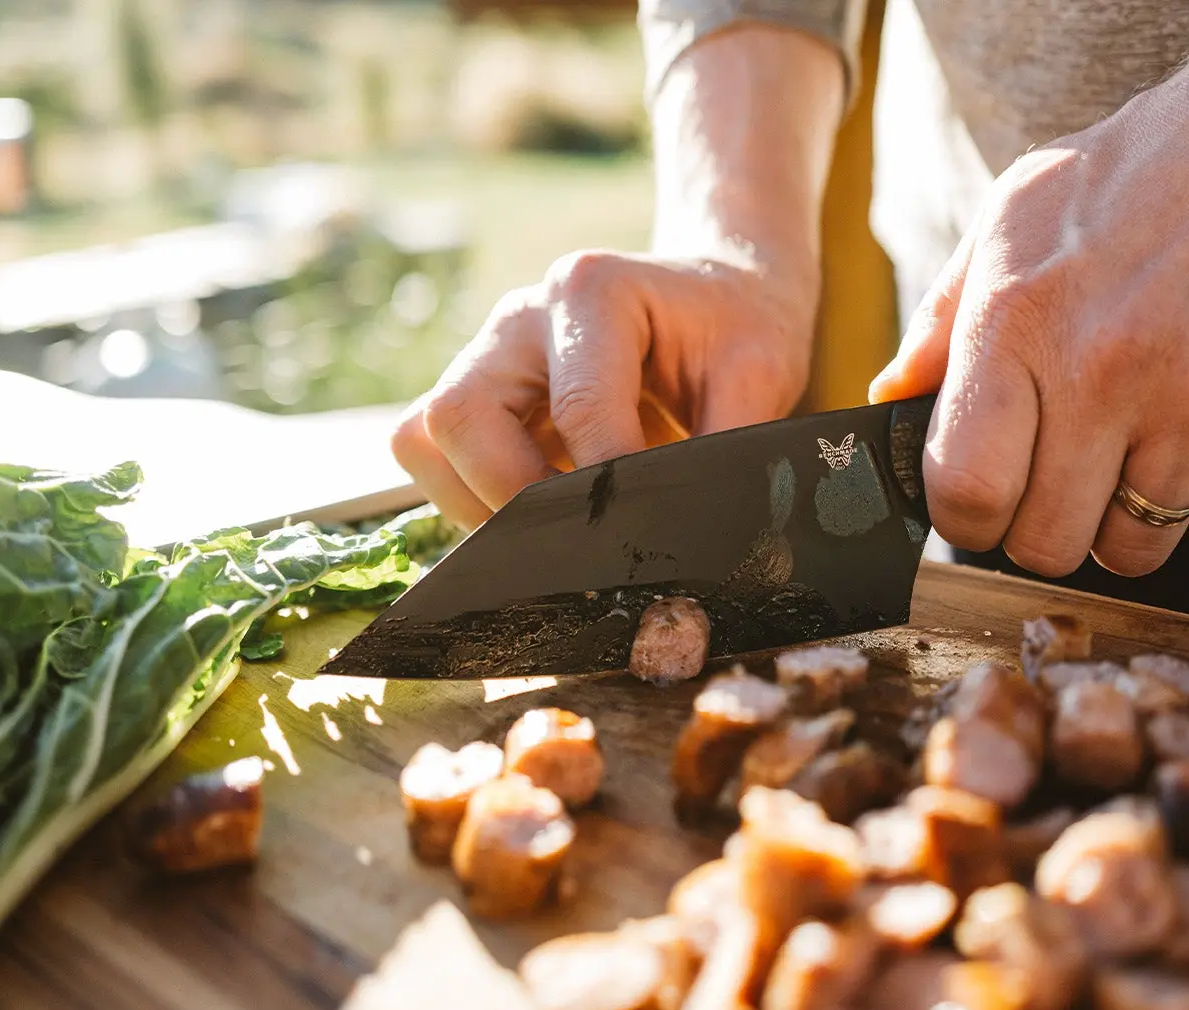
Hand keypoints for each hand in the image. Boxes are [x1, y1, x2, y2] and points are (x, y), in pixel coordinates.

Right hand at [391, 248, 816, 526]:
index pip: (576, 409)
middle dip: (515, 497)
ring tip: (557, 532)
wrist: (715, 294)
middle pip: (461, 414)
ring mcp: (487, 351)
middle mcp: (522, 316)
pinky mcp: (474, 390)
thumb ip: (730, 446)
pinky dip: (468, 498)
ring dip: (480, 502)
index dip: (606, 489)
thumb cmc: (737, 330)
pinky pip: (429, 453)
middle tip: (581, 540)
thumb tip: (701, 534)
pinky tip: (537, 515)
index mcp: (593, 290)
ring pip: (428, 437)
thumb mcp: (760, 374)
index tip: (642, 536)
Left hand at [870, 49, 1188, 577]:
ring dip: (1133, 513)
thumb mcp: (1015, 215)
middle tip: (1071, 480)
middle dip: (1049, 529)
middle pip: (1049, 543)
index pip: (967, 492)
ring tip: (1144, 441)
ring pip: (1139, 544)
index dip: (970, 519)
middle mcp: (1107, 367)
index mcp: (1021, 321)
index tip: (989, 504)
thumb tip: (889, 403)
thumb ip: (944, 317)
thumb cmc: (1144, 167)